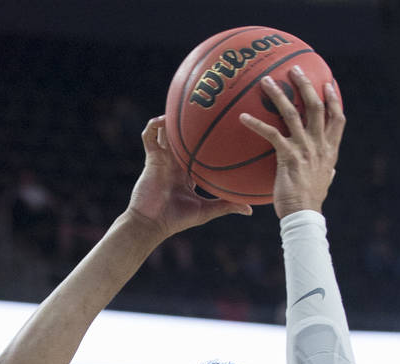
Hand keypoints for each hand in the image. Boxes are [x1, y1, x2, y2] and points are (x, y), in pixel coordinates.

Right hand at [127, 116, 251, 237]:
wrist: (152, 223)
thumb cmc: (177, 219)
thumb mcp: (206, 211)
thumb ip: (227, 206)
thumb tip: (250, 211)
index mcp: (187, 174)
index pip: (197, 153)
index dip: (207, 143)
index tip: (223, 130)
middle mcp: (175, 164)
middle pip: (182, 138)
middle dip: (190, 124)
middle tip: (205, 106)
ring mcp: (162, 159)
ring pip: (165, 132)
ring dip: (171, 119)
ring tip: (182, 104)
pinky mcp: (151, 159)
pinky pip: (149, 136)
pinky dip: (154, 126)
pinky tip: (164, 118)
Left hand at [239, 67, 343, 217]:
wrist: (304, 216)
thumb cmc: (310, 203)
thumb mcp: (324, 183)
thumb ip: (327, 171)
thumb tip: (332, 169)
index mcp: (329, 151)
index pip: (337, 120)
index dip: (334, 100)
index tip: (329, 84)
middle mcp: (319, 146)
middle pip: (316, 107)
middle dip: (306, 85)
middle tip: (294, 69)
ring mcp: (304, 150)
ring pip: (292, 113)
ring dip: (278, 95)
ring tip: (265, 81)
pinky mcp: (288, 157)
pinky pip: (271, 134)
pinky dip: (256, 124)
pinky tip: (242, 117)